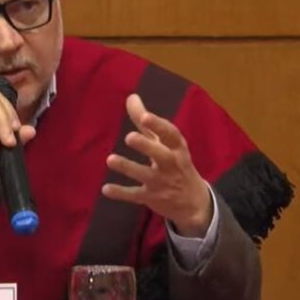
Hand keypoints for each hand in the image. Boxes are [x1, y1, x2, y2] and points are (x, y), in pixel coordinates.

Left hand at [102, 94, 211, 236]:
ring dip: (128, 167)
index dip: (158, 125)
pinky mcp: (151, 198)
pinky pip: (135, 195)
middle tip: (129, 137)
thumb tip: (131, 97)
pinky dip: (121, 193)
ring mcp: (161, 183)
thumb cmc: (175, 163)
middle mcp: (171, 164)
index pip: (171, 135)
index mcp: (176, 148)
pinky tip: (106, 189)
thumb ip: (147, 122)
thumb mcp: (165, 143)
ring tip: (110, 159)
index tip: (144, 116)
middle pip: (161, 155)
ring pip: (145, 175)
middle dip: (146, 146)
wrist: (193, 202)